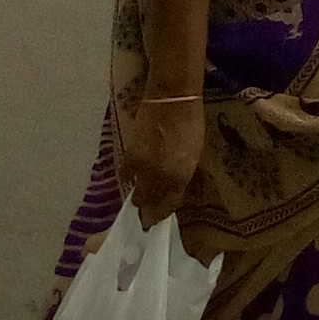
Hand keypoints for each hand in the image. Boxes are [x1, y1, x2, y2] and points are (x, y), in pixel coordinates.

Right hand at [119, 91, 204, 224]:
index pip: (168, 206)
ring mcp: (144, 169)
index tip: (154, 220)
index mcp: (180, 178)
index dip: (160, 215)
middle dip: (147, 210)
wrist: (173, 99)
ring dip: (138, 196)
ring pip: (136, 194)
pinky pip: (126, 176)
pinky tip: (131, 176)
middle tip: (145, 211)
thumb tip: (170, 188)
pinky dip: (128, 177)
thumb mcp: (193, 154)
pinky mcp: (130, 158)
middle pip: (148, 204)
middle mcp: (160, 179)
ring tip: (139, 196)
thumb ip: (180, 175)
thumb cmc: (190, 123)